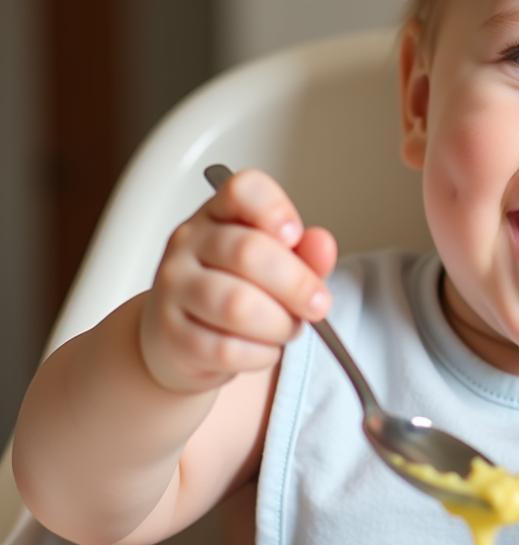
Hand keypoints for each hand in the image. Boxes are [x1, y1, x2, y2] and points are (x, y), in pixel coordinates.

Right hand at [139, 168, 336, 393]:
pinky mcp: (171, 335)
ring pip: (237, 305)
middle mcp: (188, 243)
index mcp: (218, 214)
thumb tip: (322, 244)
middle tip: (318, 305)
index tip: (294, 235)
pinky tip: (262, 349)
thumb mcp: (275, 267)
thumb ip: (304, 255)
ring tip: (286, 329)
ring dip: (279, 324)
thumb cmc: (234, 293)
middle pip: (249, 252)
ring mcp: (173, 288)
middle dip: (298, 285)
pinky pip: (226, 349)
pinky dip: (260, 354)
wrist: (178, 342)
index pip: (243, 190)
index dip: (275, 209)